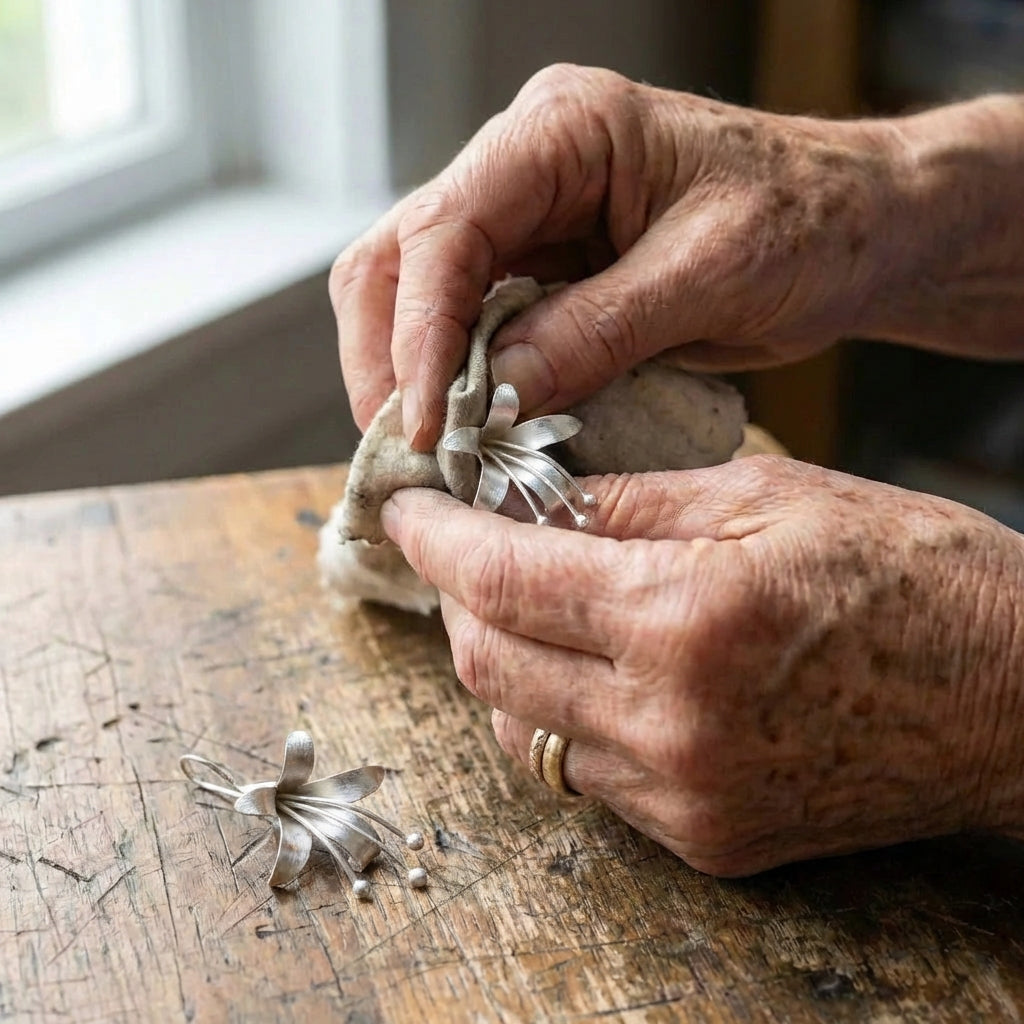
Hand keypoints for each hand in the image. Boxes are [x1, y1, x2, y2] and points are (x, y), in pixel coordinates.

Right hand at [331, 64, 913, 448]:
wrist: (856, 230)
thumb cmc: (808, 223)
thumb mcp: (709, 276)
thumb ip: (597, 330)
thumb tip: (493, 394)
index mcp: (562, 131)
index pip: (445, 229)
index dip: (419, 332)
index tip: (424, 424)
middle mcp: (524, 167)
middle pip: (399, 257)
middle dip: (389, 357)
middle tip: (407, 448)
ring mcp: (527, 220)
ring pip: (417, 294)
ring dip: (412, 375)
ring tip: (432, 451)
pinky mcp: (542, 272)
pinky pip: (471, 327)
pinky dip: (457, 382)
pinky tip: (470, 430)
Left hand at [381, 458, 1023, 874]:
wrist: (1015, 699)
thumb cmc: (910, 574)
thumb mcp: (766, 495)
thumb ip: (630, 502)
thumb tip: (532, 502)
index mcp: (684, 616)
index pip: (502, 578)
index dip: (436, 539)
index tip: (407, 509)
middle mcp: (668, 722)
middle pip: (486, 665)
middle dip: (456, 598)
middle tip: (465, 548)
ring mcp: (684, 795)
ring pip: (522, 729)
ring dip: (500, 660)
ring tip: (525, 603)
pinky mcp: (705, 837)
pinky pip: (584, 776)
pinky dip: (559, 715)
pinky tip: (586, 668)